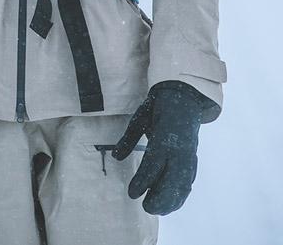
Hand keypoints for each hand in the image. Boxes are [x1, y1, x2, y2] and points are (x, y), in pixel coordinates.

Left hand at [112, 81, 214, 215]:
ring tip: (156, 210)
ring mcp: (188, 156)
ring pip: (183, 185)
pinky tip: (171, 205)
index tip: (132, 194)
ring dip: (171, 201)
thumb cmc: (158, 108)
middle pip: (172, 180)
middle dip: (160, 197)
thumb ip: (128, 139)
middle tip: (146, 207)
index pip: (153, 164)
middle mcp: (178, 150)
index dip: (143, 181)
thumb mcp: (140, 118)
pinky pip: (188, 182)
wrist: (184, 98)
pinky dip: (181, 196)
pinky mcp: (193, 160)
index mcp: (164, 137)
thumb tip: (116, 157)